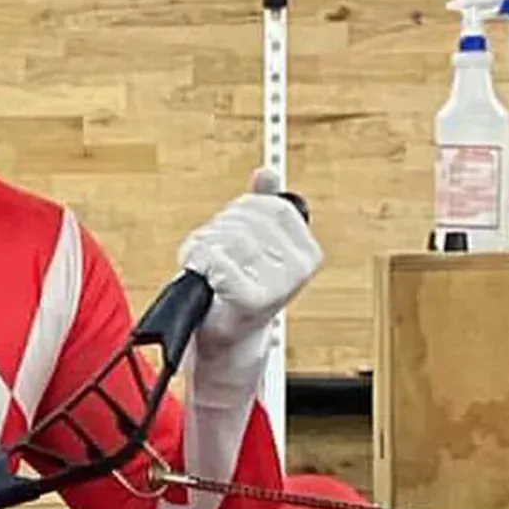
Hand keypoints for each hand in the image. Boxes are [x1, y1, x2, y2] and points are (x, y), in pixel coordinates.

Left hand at [177, 168, 321, 358]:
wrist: (226, 336)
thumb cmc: (238, 287)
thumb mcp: (255, 240)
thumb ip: (264, 204)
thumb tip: (267, 172)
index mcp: (308, 252)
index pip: (270, 206)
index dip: (241, 212)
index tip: (232, 232)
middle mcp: (299, 268)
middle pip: (247, 219)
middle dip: (220, 230)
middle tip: (215, 253)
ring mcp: (278, 284)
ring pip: (230, 237)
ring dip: (206, 246)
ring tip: (208, 266)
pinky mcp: (252, 299)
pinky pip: (217, 260)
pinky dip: (200, 262)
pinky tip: (202, 276)